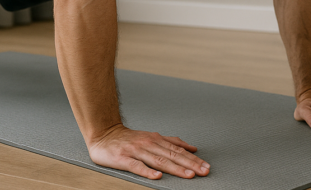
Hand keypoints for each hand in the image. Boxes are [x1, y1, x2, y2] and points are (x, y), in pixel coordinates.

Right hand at [87, 124, 209, 179]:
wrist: (104, 134)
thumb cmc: (129, 139)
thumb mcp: (153, 137)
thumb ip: (172, 142)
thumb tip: (192, 147)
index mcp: (157, 139)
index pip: (179, 151)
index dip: (193, 159)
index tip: (206, 166)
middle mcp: (149, 144)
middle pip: (173, 156)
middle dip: (190, 164)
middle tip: (203, 171)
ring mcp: (137, 151)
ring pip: (159, 160)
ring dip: (175, 168)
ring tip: (188, 175)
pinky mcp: (123, 158)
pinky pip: (137, 166)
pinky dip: (147, 171)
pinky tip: (157, 176)